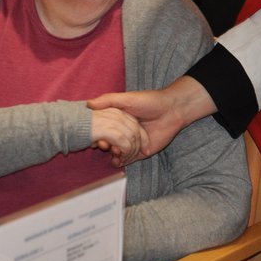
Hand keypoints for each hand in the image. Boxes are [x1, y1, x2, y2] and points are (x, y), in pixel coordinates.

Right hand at [87, 76, 217, 165]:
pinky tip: (117, 160)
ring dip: (113, 154)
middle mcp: (123, 131)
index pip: (103, 130)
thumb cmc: (149, 101)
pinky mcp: (140, 152)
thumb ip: (108, 100)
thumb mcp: (126, 98)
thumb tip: (88, 104)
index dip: (97, 135)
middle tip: (104, 145)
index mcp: (118, 119)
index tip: (96, 138)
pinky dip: (120, 162)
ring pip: (117, 152)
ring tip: (114, 152)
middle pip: (109, 142)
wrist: (172, 110)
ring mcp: (132, 142)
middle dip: (105, 146)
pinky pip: (127, 160)